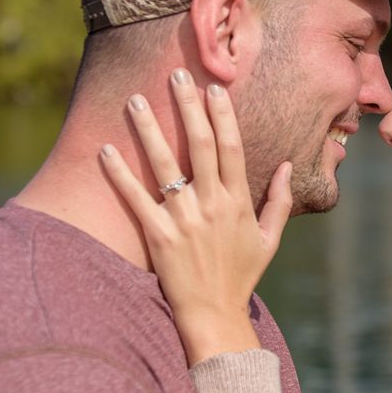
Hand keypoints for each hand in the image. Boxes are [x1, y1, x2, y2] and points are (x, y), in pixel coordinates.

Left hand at [99, 71, 292, 364]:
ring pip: (165, 165)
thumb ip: (279, 201)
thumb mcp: (268, 240)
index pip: (232, 147)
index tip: (213, 87)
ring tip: (134, 100)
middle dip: (187, 106)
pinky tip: (104, 151)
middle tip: (175, 74)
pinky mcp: (158, 237)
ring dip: (149, 129)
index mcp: (238, 202)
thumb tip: (287, 166)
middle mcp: (212, 205)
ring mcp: (184, 220)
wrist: (215, 317)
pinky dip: (120, 175)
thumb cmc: (241, 278)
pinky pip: (135, 200)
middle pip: (201, 145)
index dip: (222, 115)